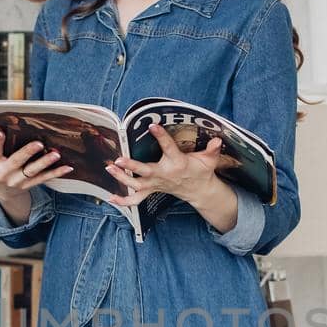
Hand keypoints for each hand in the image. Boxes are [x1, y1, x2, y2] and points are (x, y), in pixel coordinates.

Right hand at [0, 128, 73, 217]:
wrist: (2, 190)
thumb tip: (6, 124)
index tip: (0, 133)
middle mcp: (4, 174)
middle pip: (16, 162)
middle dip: (27, 152)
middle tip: (39, 144)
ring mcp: (17, 181)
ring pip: (32, 171)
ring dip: (45, 162)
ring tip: (56, 155)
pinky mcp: (29, 185)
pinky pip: (44, 178)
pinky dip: (56, 172)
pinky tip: (68, 167)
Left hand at [103, 123, 225, 207]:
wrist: (198, 191)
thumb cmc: (201, 171)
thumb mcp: (209, 160)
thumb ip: (212, 150)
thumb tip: (218, 140)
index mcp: (177, 163)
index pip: (168, 148)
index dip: (161, 136)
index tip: (153, 126)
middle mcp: (164, 175)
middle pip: (145, 171)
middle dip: (131, 165)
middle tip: (118, 159)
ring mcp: (156, 184)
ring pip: (136, 184)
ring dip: (121, 178)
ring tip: (109, 168)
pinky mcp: (151, 190)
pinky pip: (136, 200)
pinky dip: (124, 201)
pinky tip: (111, 197)